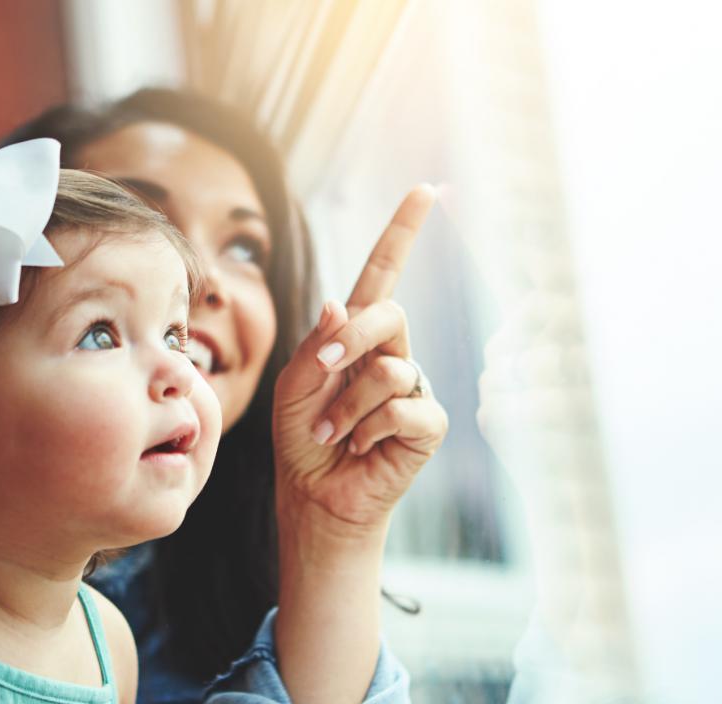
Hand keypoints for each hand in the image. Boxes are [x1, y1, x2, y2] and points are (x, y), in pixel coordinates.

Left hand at [273, 185, 448, 543]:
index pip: (383, 274)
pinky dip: (369, 431)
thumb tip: (339, 302)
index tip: (424, 190)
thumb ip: (316, 343)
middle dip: (351, 339)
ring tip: (331, 434)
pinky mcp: (427, 423)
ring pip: (390, 369)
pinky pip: (404, 409)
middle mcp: (391, 353)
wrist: (314, 495)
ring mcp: (413, 387)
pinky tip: (359, 449)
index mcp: (356, 334)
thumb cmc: (301, 438)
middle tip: (321, 371)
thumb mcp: (294, 385)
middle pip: (388, 312)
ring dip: (346, 406)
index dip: (403, 232)